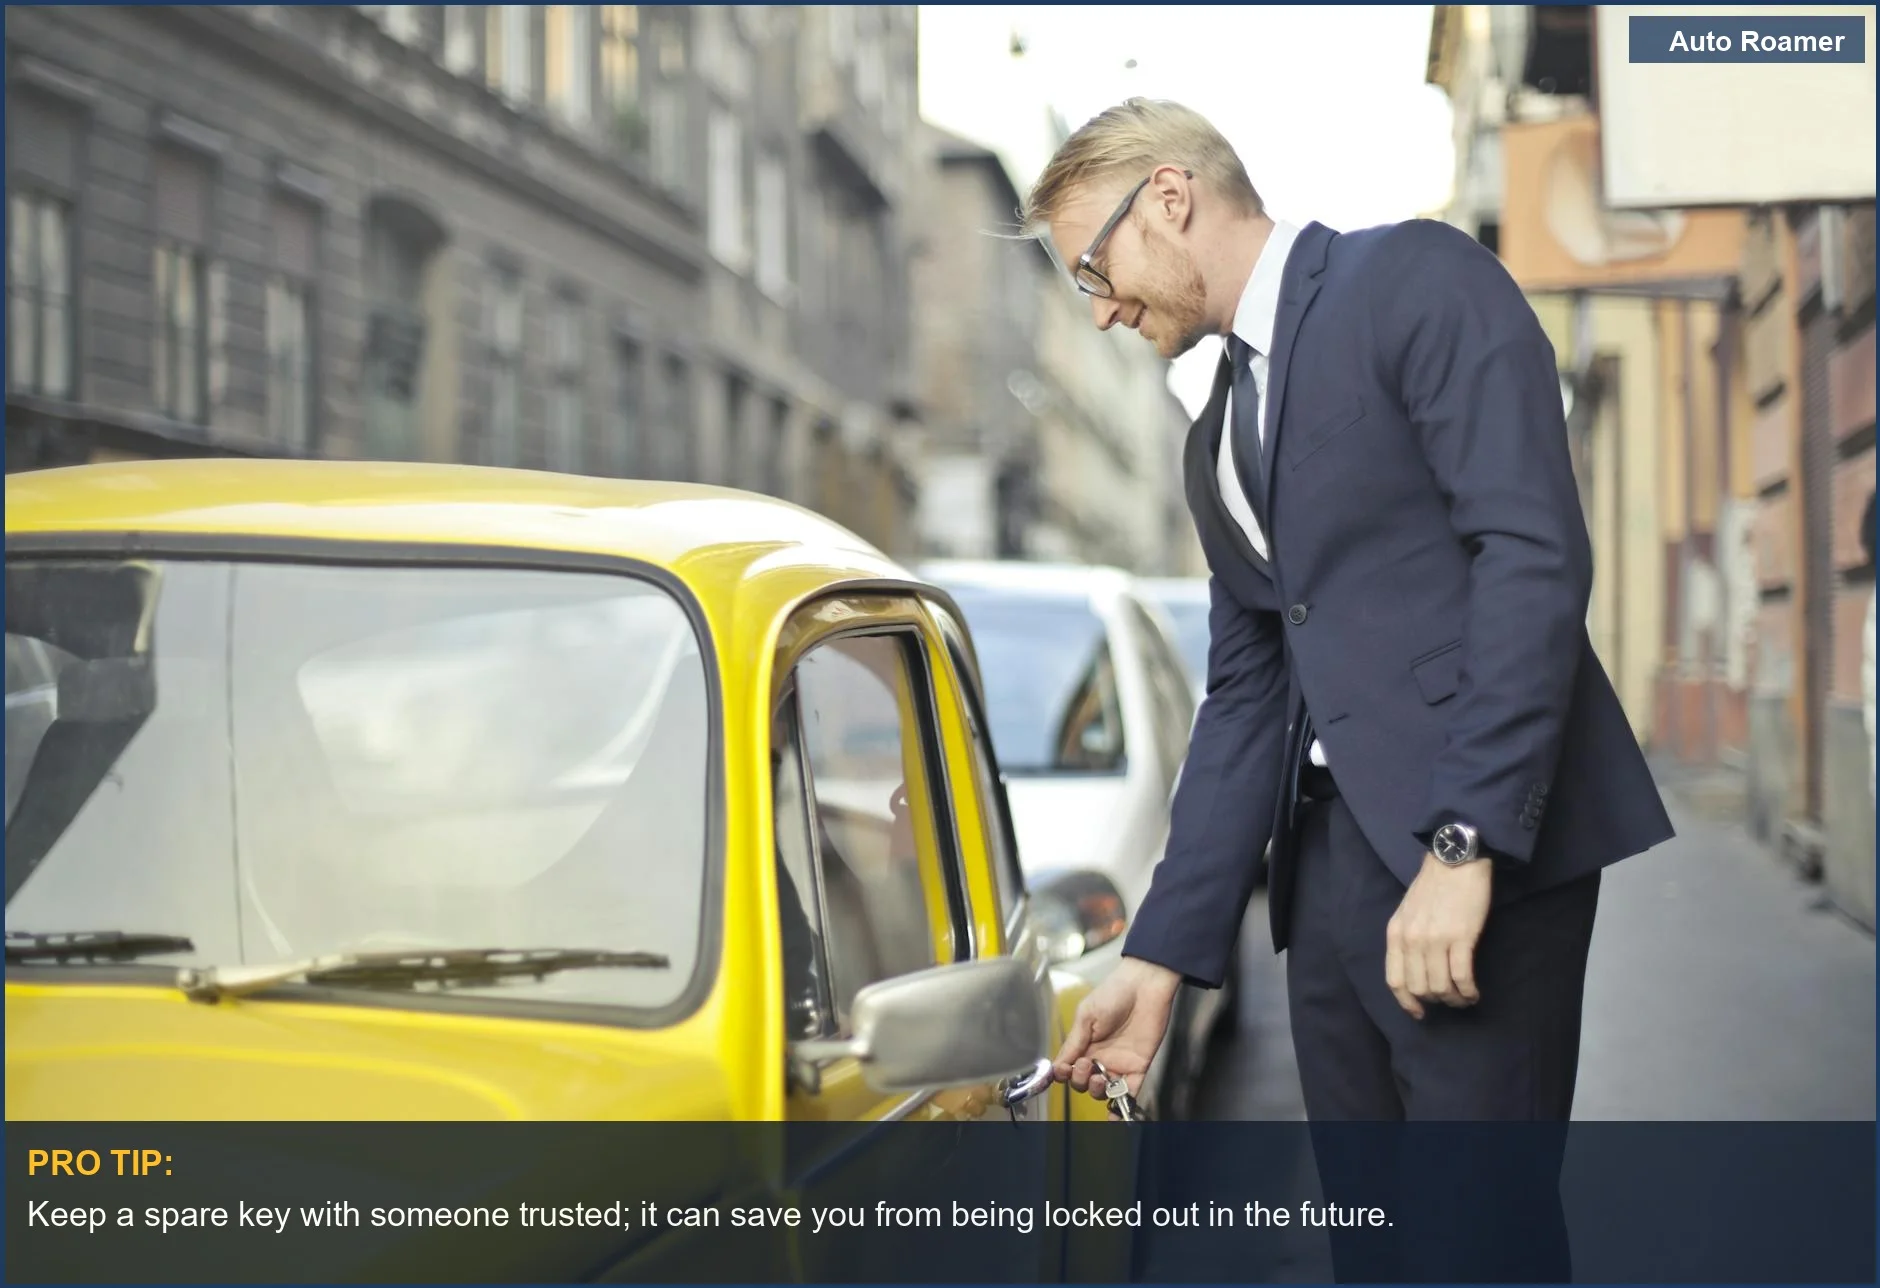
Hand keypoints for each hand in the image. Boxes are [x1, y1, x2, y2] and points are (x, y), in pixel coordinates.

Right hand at [1053, 956, 1180, 1103]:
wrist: (1145, 985)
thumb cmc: (1114, 993)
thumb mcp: (1086, 1016)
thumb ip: (1074, 1043)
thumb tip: (1058, 1065)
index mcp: (1084, 1044)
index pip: (1069, 1068)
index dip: (1064, 1074)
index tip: (1063, 1071)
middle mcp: (1100, 1057)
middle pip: (1084, 1083)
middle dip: (1081, 1080)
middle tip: (1087, 1065)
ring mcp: (1119, 1064)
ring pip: (1103, 1091)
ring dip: (1097, 1091)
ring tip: (1100, 1077)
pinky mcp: (1138, 1067)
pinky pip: (1129, 1093)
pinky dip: (1121, 1107)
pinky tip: (1114, 1116)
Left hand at [1385, 853, 1492, 1018]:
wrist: (1456, 860)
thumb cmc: (1434, 885)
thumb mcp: (1407, 912)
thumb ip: (1406, 938)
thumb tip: (1415, 970)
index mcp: (1396, 934)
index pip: (1395, 980)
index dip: (1407, 1002)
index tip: (1419, 1013)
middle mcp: (1411, 940)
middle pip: (1420, 988)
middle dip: (1436, 1002)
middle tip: (1451, 1000)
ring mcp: (1435, 940)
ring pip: (1441, 988)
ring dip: (1455, 1000)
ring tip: (1465, 998)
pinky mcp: (1461, 938)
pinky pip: (1461, 978)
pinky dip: (1468, 991)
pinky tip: (1474, 993)